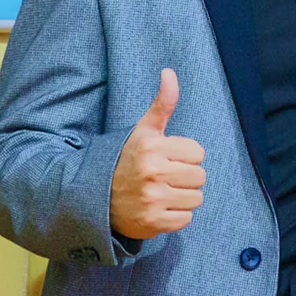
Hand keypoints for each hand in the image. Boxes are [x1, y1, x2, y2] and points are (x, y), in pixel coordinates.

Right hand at [110, 68, 206, 239]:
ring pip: (196, 199)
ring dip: (184, 197)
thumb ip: (163, 103)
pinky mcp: (152, 224)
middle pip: (200, 177)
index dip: (186, 156)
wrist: (95, 197)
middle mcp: (153, 173)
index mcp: (153, 148)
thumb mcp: (144, 130)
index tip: (169, 158)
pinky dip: (176, 216)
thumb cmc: (128, 159)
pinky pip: (186, 220)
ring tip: (164, 192)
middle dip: (187, 177)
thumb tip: (169, 71)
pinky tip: (160, 208)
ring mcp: (152, 200)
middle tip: (166, 177)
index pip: (198, 153)